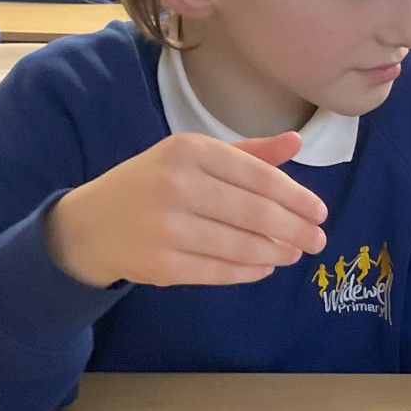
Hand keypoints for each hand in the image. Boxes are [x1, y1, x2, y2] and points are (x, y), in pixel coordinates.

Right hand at [46, 132, 328, 288]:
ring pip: (241, 245)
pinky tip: (265, 267)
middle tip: (319, 240)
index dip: (296, 197)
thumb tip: (297, 140)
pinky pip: (219, 270)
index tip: (321, 212)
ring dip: (276, 252)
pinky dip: (248, 271)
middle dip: (295, 229)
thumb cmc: (153, 183)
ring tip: (294, 253)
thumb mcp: (194, 155)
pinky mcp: (162, 264)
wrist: (90, 224)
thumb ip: (248, 152)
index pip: (259, 176)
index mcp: (190, 150)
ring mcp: (168, 227)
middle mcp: (177, 184)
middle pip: (255, 213)